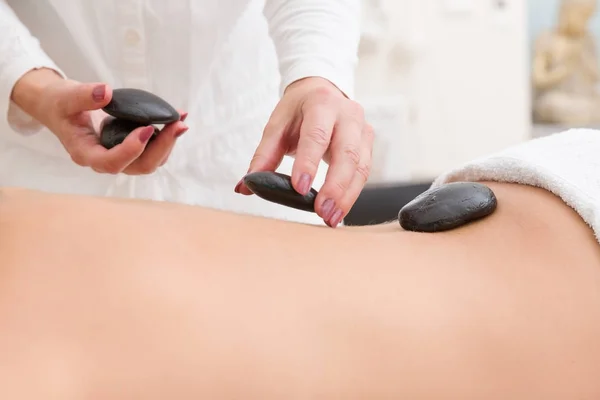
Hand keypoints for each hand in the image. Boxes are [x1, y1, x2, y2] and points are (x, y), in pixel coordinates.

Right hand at [36, 79, 187, 174]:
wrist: (61, 108)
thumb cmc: (60, 105)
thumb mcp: (65, 97)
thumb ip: (82, 96)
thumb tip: (105, 91)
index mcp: (85, 153)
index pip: (111, 163)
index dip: (131, 150)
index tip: (148, 128)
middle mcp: (105, 160)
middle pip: (140, 166)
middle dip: (162, 148)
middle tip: (178, 125)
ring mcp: (120, 157)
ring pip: (150, 161)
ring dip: (169, 143)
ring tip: (181, 120)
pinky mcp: (131, 150)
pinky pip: (153, 149)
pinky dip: (166, 136)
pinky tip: (176, 119)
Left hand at [237, 77, 373, 226]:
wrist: (322, 93)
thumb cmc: (297, 112)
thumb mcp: (277, 126)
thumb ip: (262, 156)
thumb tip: (244, 187)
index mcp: (321, 104)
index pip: (317, 135)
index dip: (309, 162)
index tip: (300, 188)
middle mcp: (347, 114)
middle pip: (347, 153)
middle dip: (335, 186)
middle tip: (321, 212)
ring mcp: (362, 129)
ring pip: (360, 166)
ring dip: (346, 196)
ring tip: (330, 218)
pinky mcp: (368, 144)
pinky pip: (364, 172)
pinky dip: (352, 194)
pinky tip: (339, 210)